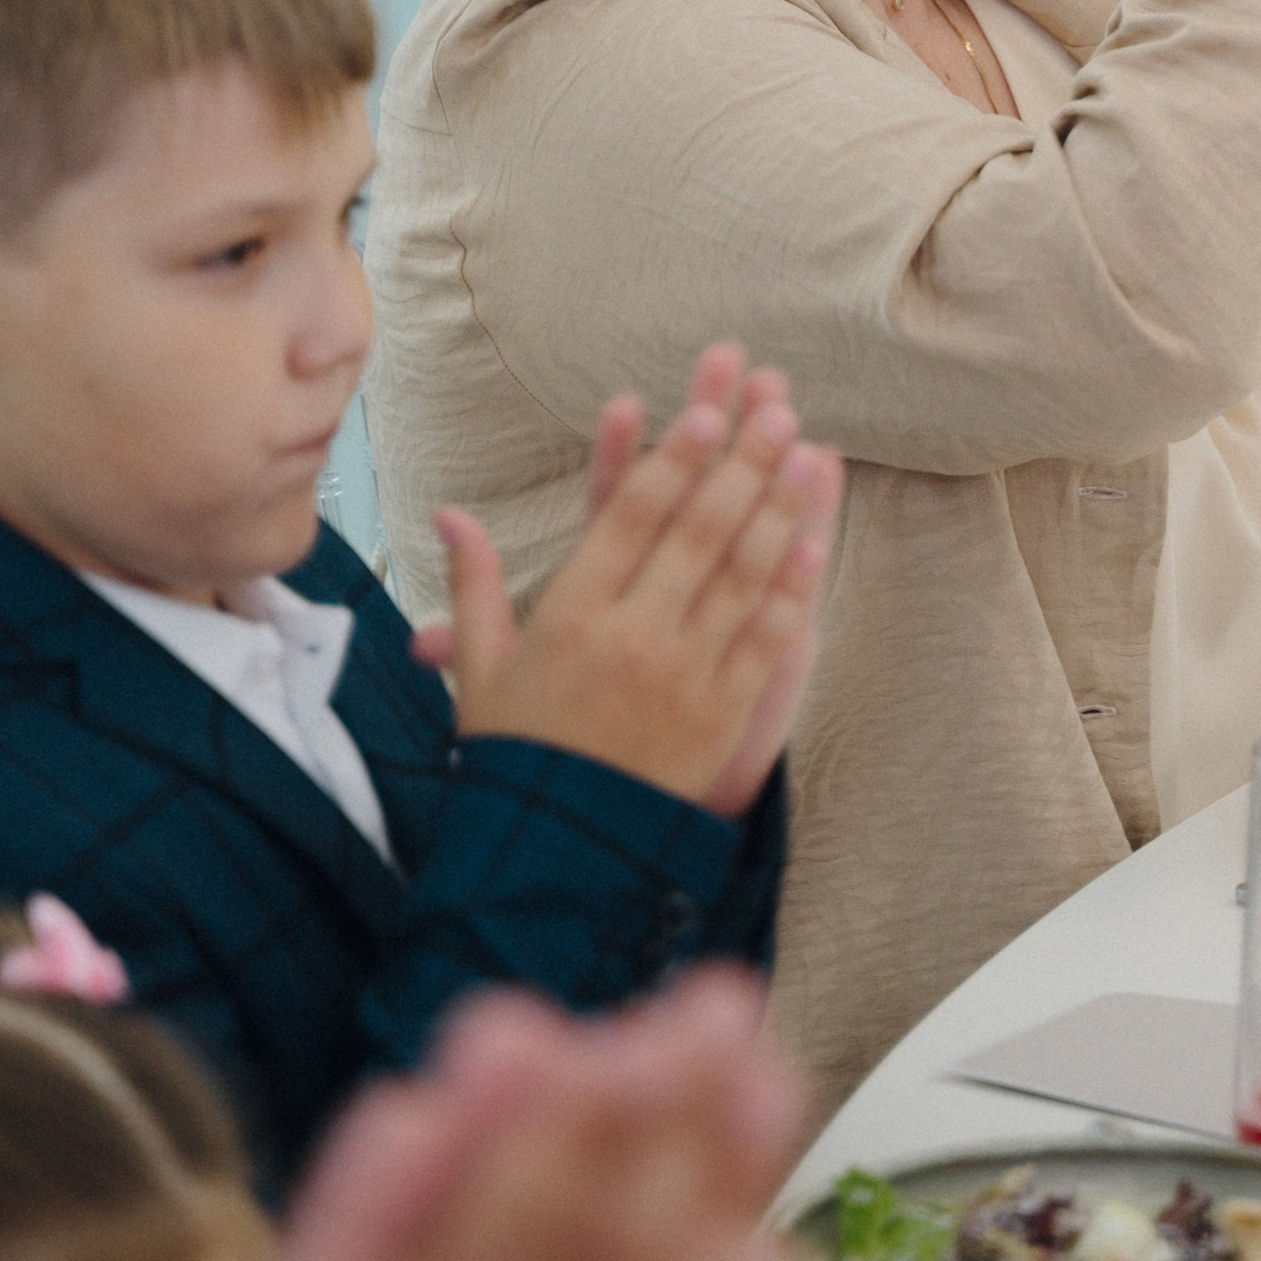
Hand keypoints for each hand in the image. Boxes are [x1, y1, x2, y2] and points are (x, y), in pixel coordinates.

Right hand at [427, 344, 840, 811]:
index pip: (631, 518)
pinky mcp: (721, 715)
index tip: (704, 411)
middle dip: (740, 464)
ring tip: (805, 452)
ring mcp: (684, 675)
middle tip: (774, 410)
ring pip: (740, 575)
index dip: (672, 458)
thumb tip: (450, 512)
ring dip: (777, 508)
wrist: (556, 850)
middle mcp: (631, 637)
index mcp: (570, 615)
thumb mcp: (480, 668)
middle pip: (697, 532)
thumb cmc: (515, 749)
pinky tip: (811, 544)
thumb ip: (473, 583)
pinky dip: (790, 588)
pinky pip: (764, 640)